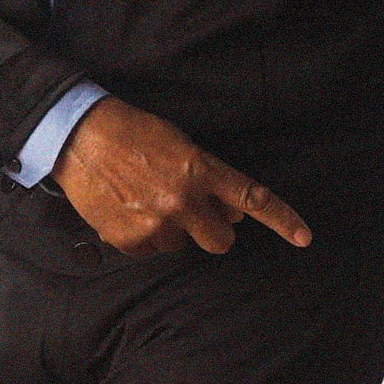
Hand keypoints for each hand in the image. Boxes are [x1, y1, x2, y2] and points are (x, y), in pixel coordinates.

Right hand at [51, 95, 312, 255]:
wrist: (78, 135)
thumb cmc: (131, 132)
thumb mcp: (178, 144)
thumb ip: (206, 178)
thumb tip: (228, 213)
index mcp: (199, 170)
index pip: (252, 199)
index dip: (282, 220)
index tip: (305, 238)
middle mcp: (182, 201)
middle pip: (221, 242)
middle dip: (213, 232)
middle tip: (193, 213)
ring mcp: (155, 223)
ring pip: (182, 246)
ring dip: (173, 231)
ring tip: (146, 200)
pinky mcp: (128, 239)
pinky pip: (150, 251)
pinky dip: (142, 236)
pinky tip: (127, 209)